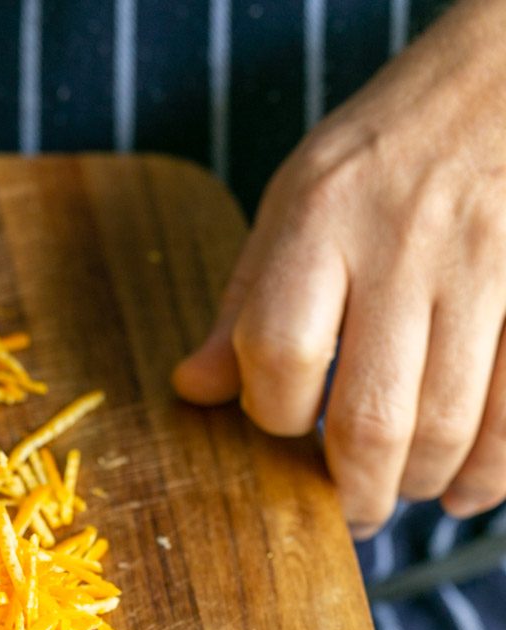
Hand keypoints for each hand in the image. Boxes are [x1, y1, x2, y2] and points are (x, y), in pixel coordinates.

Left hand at [173, 0, 505, 536]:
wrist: (501, 78)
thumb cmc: (384, 152)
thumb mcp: (294, 202)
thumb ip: (247, 303)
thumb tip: (193, 391)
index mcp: (321, 220)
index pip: (279, 354)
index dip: (274, 416)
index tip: (283, 428)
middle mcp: (403, 243)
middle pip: (370, 416)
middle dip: (353, 490)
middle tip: (348, 511)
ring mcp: (483, 266)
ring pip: (447, 424)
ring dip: (418, 484)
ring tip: (400, 491)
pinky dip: (492, 471)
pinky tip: (462, 490)